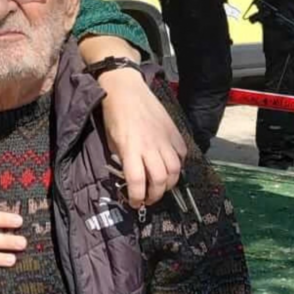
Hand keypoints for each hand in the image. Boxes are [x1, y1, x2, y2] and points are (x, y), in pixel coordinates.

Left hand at [99, 68, 185, 207]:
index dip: (137, 197)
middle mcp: (150, 146)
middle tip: (148, 199)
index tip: (134, 203)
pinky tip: (171, 169)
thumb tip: (130, 177)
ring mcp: (165, 139)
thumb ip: (123, 160)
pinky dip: (179, 166)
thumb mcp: (111, 142)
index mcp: (131, 149)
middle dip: (155, 195)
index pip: (137, 182)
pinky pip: (182, 154)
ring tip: (161, 188)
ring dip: (169, 184)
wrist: (126, 90)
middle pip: (160, 180)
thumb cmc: (114, 117)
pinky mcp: (174, 131)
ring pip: (175, 170)